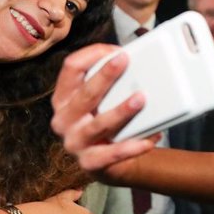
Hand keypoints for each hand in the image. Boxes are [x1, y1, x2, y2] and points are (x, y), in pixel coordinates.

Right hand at [51, 44, 153, 174]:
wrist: (109, 162)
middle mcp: (64, 119)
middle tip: (124, 61)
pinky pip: (112, 154)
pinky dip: (132, 147)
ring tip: (140, 99)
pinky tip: (149, 139)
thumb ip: (112, 83)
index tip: (117, 50)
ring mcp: (75, 142)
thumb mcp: (101, 100)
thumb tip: (141, 61)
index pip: (71, 68)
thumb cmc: (105, 121)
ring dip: (121, 111)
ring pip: (99, 125)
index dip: (92, 55)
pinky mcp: (89, 163)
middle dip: (105, 76)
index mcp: (64, 97)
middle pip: (85, 94)